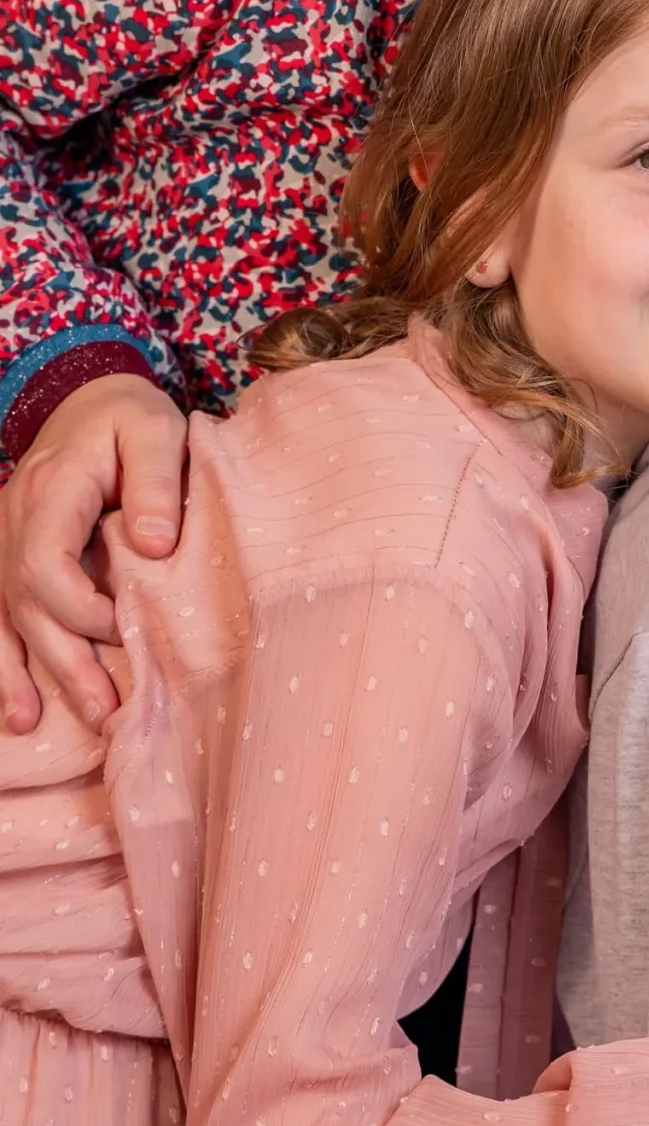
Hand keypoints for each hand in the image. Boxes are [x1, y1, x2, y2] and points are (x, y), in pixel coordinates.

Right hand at [0, 374, 186, 732]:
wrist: (89, 402)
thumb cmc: (129, 419)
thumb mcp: (154, 429)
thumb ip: (156, 482)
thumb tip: (154, 546)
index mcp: (52, 489)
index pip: (45, 561)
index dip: (78, 605)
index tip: (121, 624)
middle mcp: (15, 521)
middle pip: (25, 603)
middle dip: (62, 660)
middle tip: (104, 709)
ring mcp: (3, 543)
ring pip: (3, 618)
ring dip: (21, 675)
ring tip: (39, 723)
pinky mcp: (7, 561)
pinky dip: (1, 665)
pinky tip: (16, 711)